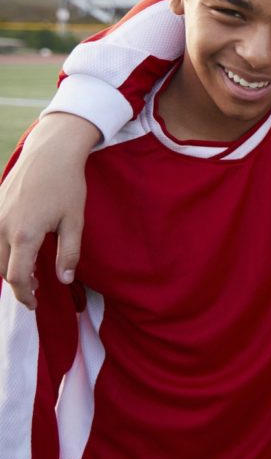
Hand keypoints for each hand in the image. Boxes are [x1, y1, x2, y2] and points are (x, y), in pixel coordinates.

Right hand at [0, 113, 98, 307]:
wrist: (50, 153)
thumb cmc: (67, 186)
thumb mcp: (74, 222)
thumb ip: (69, 254)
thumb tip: (64, 281)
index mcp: (25, 234)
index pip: (18, 277)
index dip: (26, 296)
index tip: (36, 305)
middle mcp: (2, 227)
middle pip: (3, 270)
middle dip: (18, 285)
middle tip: (36, 293)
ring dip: (9, 268)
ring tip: (31, 275)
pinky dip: (4, 251)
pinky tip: (21, 252)